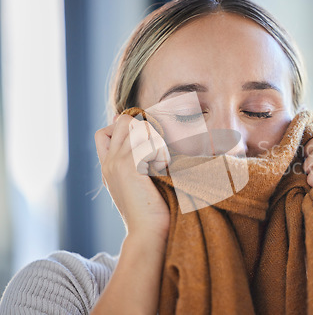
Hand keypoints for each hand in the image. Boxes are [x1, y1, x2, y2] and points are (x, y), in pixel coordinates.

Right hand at [95, 113, 170, 239]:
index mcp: (108, 167)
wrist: (146, 233)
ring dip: (155, 137)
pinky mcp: (130, 167)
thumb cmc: (148, 213)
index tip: (144, 143)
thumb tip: (143, 141)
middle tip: (156, 148)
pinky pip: (149, 142)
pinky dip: (161, 150)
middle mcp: (109, 162)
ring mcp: (118, 163)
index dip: (123, 129)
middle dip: (143, 127)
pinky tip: (165, 166)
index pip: (104, 132)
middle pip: (121, 122)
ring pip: (136, 127)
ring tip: (163, 158)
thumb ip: (134, 164)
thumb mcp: (135, 185)